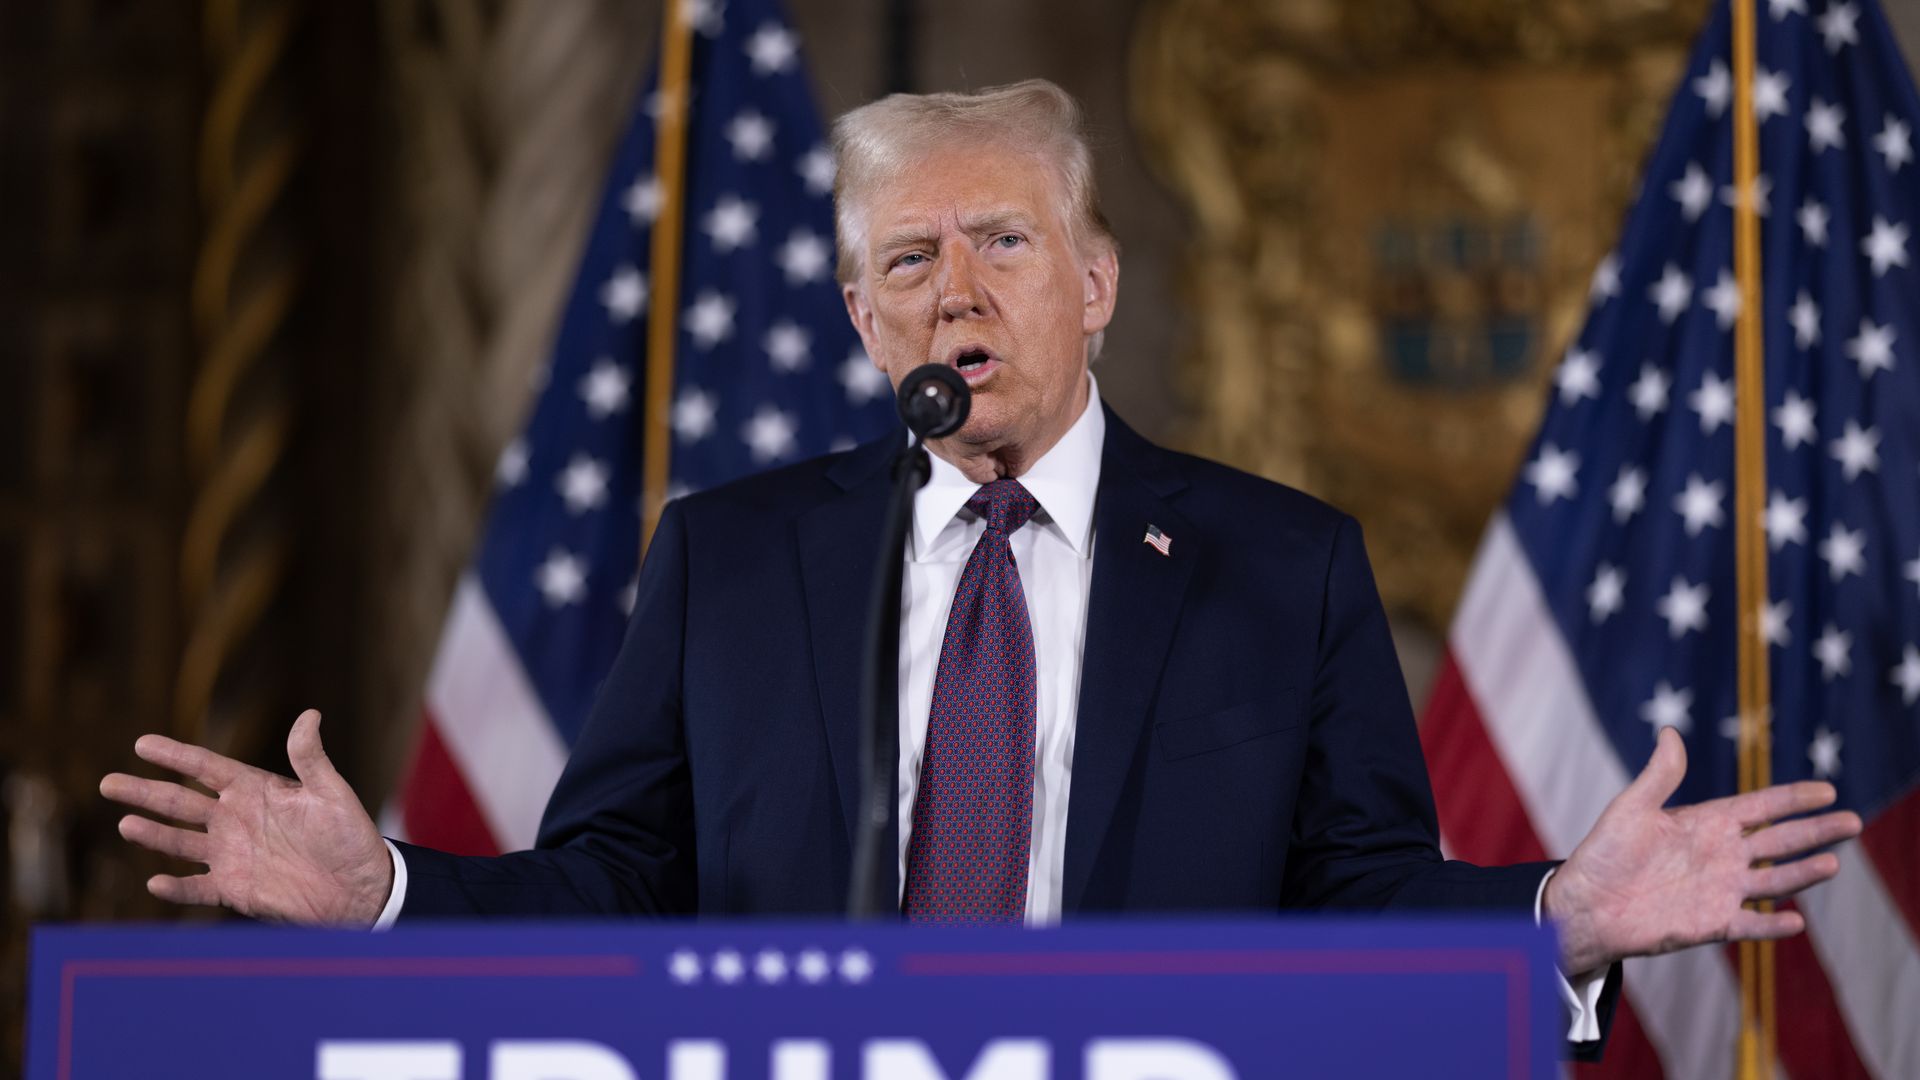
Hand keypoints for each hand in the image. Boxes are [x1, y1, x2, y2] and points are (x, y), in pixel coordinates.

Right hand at [100, 709, 392, 926]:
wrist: (360, 888)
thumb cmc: (350, 835)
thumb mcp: (331, 793)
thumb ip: (311, 758)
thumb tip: (309, 714)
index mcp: (255, 790)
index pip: (206, 768)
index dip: (175, 755)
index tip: (141, 743)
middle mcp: (236, 820)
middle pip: (180, 802)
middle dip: (145, 791)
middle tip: (108, 782)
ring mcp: (231, 855)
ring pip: (180, 842)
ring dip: (153, 834)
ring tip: (125, 823)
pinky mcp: (235, 889)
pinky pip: (196, 889)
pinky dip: (175, 888)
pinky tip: (153, 883)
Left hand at [1543, 726, 1862, 974]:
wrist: (1585, 903)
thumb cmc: (1605, 853)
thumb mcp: (1632, 807)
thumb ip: (1659, 776)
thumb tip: (1669, 732)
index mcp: (1708, 824)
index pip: (1761, 808)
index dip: (1792, 799)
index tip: (1826, 790)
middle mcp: (1723, 856)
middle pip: (1780, 841)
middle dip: (1816, 831)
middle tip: (1853, 821)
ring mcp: (1721, 890)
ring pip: (1774, 881)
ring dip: (1803, 874)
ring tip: (1833, 863)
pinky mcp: (1712, 923)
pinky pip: (1750, 925)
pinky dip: (1772, 925)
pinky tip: (1796, 921)